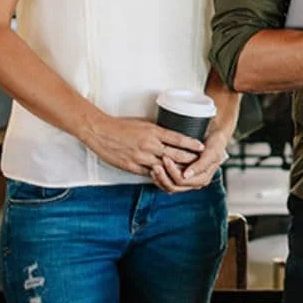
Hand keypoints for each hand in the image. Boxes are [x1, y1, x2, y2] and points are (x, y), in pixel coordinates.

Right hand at [83, 114, 203, 176]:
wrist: (100, 132)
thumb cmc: (121, 126)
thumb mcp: (143, 124)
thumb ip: (157, 131)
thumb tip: (171, 135)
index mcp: (153, 131)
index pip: (177, 138)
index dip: (191, 144)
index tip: (201, 146)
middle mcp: (149, 145)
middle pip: (174, 155)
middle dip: (189, 160)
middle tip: (200, 162)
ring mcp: (140, 157)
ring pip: (164, 167)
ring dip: (176, 170)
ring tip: (188, 173)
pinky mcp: (132, 167)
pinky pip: (150, 174)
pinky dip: (160, 176)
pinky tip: (168, 178)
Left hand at [153, 127, 230, 192]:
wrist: (215, 135)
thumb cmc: (215, 142)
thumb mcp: (212, 152)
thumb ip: (201, 164)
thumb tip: (187, 175)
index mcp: (203, 178)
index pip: (183, 181)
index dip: (172, 172)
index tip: (166, 158)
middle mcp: (195, 182)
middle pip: (174, 186)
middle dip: (164, 176)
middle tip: (156, 164)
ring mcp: (188, 180)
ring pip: (169, 187)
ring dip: (160, 178)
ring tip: (153, 167)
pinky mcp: (181, 176)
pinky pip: (168, 182)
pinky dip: (160, 178)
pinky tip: (154, 169)